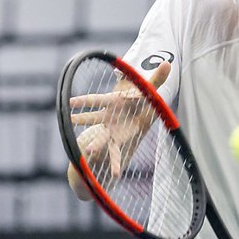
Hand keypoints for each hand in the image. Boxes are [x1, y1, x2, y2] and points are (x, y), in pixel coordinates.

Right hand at [66, 62, 169, 197]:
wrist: (139, 116)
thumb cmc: (141, 102)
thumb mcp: (150, 91)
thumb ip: (157, 79)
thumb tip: (169, 63)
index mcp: (112, 103)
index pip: (96, 100)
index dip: (84, 101)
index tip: (69, 102)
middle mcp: (107, 117)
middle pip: (93, 119)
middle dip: (83, 120)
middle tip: (70, 121)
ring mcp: (110, 131)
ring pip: (101, 139)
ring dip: (95, 145)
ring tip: (88, 152)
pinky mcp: (117, 143)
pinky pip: (114, 155)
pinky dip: (113, 164)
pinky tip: (113, 174)